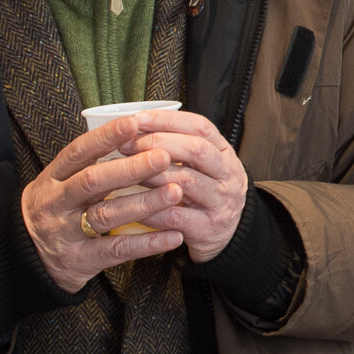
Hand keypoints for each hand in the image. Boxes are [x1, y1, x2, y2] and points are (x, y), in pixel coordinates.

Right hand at [22, 116, 187, 292]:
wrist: (26, 259)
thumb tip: (135, 132)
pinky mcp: (81, 260)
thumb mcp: (61, 183)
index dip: (106, 137)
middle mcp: (57, 203)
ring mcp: (67, 232)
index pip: (78, 152)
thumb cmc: (56, 210)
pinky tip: (173, 235)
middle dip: (130, 169)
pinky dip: (147, 243)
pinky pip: (117, 250)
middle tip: (163, 157)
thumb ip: (90, 163)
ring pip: (106, 215)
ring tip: (175, 192)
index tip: (135, 123)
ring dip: (144, 203)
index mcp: (53, 178)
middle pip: (93, 182)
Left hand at [123, 110, 247, 263]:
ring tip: (125, 171)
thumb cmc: (205, 193)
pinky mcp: (208, 228)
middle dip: (157, 143)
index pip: (200, 127)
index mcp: (224, 153)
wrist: (226, 234)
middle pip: (196, 150)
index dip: (168, 120)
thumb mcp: (202, 165)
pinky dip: (150, 208)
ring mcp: (220, 202)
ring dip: (151, 173)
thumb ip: (178, 146)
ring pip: (186, 181)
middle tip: (127, 145)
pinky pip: (175, 216)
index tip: (138, 118)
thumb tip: (134, 127)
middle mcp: (227, 175)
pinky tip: (130, 204)